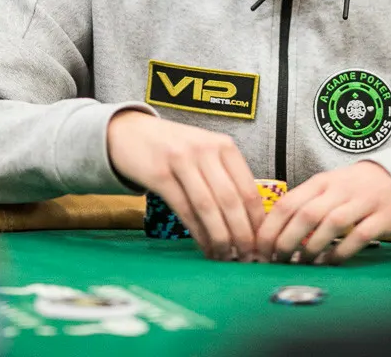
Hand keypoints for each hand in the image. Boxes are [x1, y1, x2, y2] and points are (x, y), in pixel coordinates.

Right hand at [106, 111, 263, 260]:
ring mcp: (181, 161)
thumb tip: (250, 220)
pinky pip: (184, 209)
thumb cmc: (173, 147)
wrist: (129, 133)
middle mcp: (205, 150)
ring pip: (208, 207)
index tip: (261, 242)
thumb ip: (226, 176)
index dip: (257, 221)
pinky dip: (197, 232)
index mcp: (224, 145)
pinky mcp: (159, 174)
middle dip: (241, 234)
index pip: (248, 188)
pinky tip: (204, 247)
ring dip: (220, 237)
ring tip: (225, 256)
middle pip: (231, 200)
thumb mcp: (205, 151)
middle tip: (247, 256)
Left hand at [255, 161, 390, 264]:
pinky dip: (342, 251)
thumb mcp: (326, 189)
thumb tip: (270, 235)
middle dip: (287, 241)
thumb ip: (303, 206)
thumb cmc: (352, 190)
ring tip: (301, 263)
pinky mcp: (382, 217)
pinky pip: (359, 236)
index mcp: (320, 182)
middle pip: (306, 214)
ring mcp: (362, 202)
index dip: (270, 228)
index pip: (288, 203)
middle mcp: (339, 189)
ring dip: (312, 248)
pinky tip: (330, 262)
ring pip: (331, 224)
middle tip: (277, 260)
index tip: (260, 249)